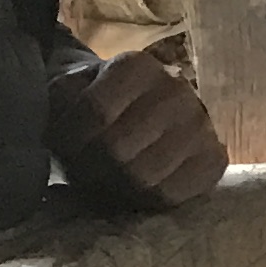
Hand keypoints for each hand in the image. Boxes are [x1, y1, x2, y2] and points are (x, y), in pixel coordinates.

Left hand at [49, 51, 227, 207]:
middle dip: (91, 166)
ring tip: (103, 181)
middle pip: (120, 148)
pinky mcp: (215, 159)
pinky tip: (133, 191)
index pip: (97, 112)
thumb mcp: (68, 91)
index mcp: (137, 66)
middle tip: (81, 171)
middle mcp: (177, 90)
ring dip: (115, 187)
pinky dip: (147, 200)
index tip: (60, 147)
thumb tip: (50, 127)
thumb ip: (59, 102)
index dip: (69, 138)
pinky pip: (175, 194)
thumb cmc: (92, 103)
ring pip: (146, 176)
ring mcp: (202, 126)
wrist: (135, 112)